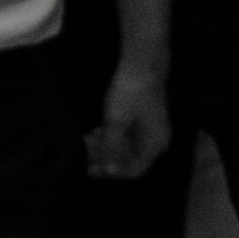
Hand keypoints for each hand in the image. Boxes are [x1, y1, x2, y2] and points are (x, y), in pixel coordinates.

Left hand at [89, 62, 171, 179]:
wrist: (141, 64)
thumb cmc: (131, 93)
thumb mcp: (116, 121)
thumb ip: (112, 148)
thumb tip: (109, 172)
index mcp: (154, 145)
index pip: (134, 170)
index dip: (112, 173)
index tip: (91, 169)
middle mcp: (154, 142)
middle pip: (128, 160)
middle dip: (105, 157)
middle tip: (84, 151)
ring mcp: (148, 131)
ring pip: (124, 148)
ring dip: (104, 147)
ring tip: (85, 140)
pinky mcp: (140, 121)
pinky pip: (124, 137)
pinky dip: (109, 137)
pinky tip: (94, 132)